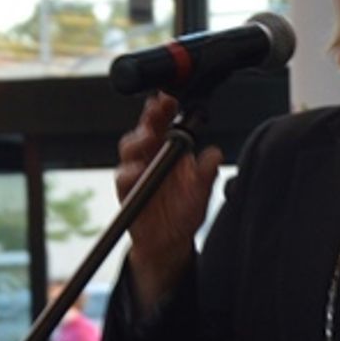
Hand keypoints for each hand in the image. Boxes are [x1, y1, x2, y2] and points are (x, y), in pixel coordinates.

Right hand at [116, 91, 222, 313]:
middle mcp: (150, 154)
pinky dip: (131, 173)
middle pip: (145, 128)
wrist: (168, 243)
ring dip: (139, 140)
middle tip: (158, 110)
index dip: (165, 107)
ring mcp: (135, 170)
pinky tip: (139, 170)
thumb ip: (206, 173)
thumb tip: (215, 154)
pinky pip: (124, 177)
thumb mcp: (201, 193)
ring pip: (130, 147)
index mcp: (168, 148)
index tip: (170, 97)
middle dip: (150, 118)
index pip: (165, 121)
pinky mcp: (126, 189)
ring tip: (150, 137)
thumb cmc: (184, 212)